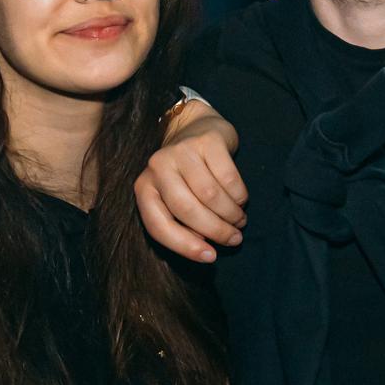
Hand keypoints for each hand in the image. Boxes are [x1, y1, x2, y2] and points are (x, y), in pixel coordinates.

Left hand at [134, 106, 245, 261]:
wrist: (195, 127)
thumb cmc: (185, 174)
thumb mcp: (174, 197)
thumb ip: (180, 223)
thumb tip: (204, 248)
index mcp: (144, 187)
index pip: (158, 225)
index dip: (185, 246)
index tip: (210, 257)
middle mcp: (158, 166)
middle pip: (187, 210)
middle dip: (215, 231)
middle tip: (234, 239)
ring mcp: (182, 151)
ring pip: (210, 195)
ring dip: (230, 215)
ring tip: (239, 221)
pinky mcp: (207, 141)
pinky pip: (229, 178)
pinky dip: (239, 196)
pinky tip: (241, 201)